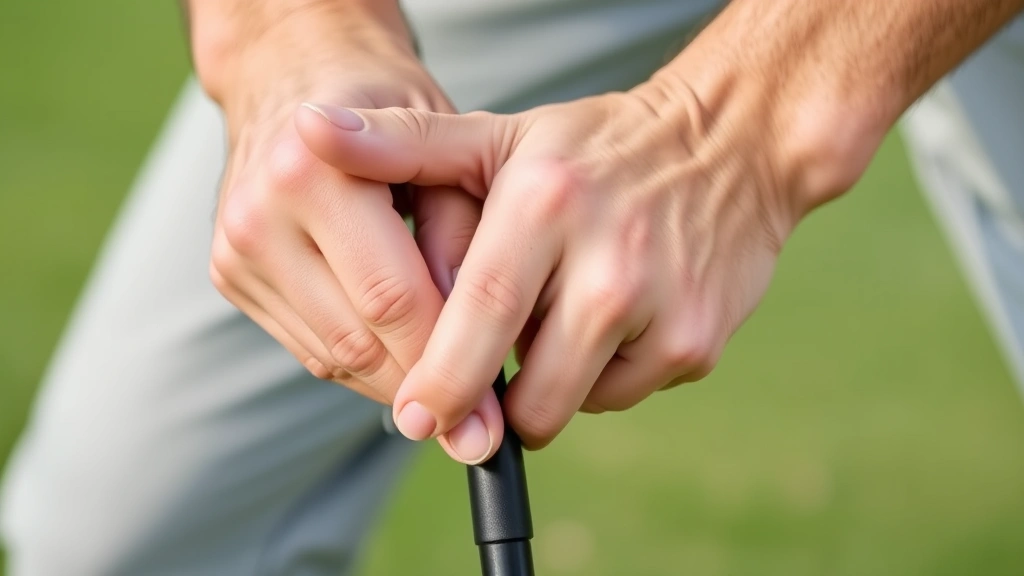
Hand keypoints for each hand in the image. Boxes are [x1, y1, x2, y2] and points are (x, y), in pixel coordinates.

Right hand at [203, 3, 488, 408]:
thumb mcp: (448, 151)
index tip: (495, 415)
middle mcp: (260, 214)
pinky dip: (364, 366)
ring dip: (396, 387)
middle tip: (479, 435)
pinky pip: (311, 348)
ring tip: (452, 404)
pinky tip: (404, 364)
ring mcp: (234, 249)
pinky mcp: (229, 275)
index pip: (392, 298)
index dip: (450, 362)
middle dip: (425, 392)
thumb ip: (465, 245)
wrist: (296, 76)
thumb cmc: (389, 104)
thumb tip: (478, 354)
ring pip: (332, 357)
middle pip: (358, 339)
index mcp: (313, 171)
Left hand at [294, 76, 830, 462]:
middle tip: (469, 393)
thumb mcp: (500, 137)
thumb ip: (403, 146)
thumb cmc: (594, 151)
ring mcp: (662, 308)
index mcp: (546, 203)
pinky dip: (596, 378)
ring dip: (544, 385)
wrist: (730, 147)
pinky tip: (608, 323)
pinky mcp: (696, 346)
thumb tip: (307, 132)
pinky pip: (617, 397)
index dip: (439, 378)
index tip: (410, 416)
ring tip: (553, 320)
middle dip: (485, 410)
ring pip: (568, 402)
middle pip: (527, 388)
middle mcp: (610, 258)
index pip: (476, 311)